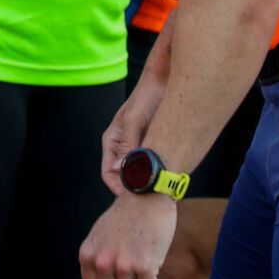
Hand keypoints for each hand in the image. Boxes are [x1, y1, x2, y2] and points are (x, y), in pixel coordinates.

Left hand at [79, 192, 177, 278]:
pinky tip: (152, 268)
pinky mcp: (145, 267)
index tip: (116, 275)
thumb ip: (98, 256)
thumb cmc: (125, 215)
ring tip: (141, 270)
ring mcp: (123, 266)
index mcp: (88, 254)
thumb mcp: (99, 234)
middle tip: (132, 272)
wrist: (146, 197)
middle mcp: (102, 262)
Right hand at [101, 30, 167, 195]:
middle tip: (151, 197)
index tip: (134, 197)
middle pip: (124, 177)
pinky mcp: (155, 145)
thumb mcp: (134, 120)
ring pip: (140, 172)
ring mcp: (139, 147)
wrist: (167, 82)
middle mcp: (124, 147)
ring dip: (148, 181)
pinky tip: (170, 175)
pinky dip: (159, 172)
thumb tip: (119, 171)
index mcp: (112, 142)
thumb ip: (127, 145)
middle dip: (135, 188)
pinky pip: (154, 164)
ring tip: (162, 188)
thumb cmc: (148, 97)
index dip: (119, 188)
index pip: (108, 174)